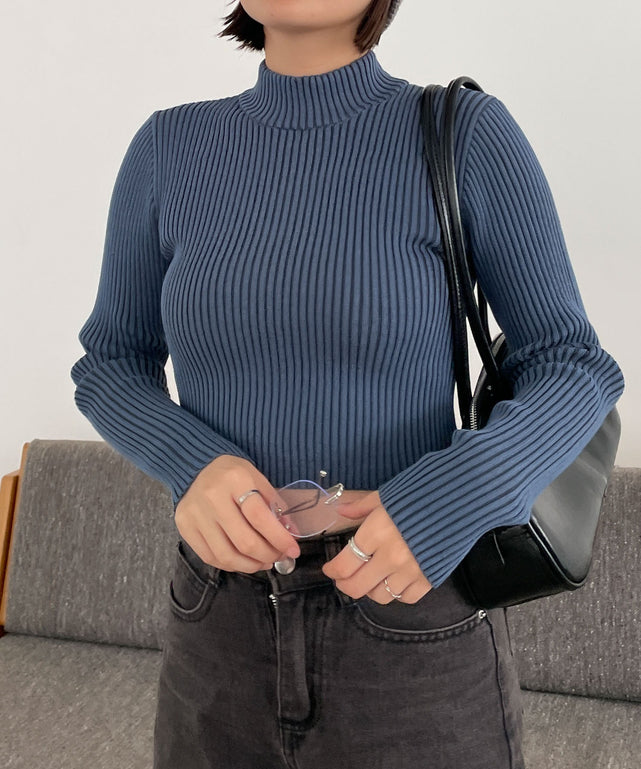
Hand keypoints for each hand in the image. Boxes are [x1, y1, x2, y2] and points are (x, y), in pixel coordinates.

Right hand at [174, 455, 299, 573]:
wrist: (196, 467)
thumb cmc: (232, 474)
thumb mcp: (257, 479)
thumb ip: (274, 505)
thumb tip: (291, 535)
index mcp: (235, 479)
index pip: (260, 517)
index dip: (279, 538)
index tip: (293, 550)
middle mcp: (212, 497)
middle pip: (244, 541)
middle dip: (268, 555)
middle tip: (279, 556)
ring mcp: (195, 515)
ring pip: (227, 555)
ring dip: (251, 565)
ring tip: (264, 562)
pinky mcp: (184, 528)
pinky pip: (211, 557)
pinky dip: (232, 564)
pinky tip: (244, 560)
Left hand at [321, 491, 432, 603]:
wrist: (462, 498)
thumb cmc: (421, 492)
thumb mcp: (386, 494)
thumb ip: (361, 506)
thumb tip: (341, 510)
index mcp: (376, 532)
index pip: (344, 564)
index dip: (332, 570)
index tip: (330, 569)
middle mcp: (391, 556)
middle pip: (358, 586)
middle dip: (345, 585)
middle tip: (343, 579)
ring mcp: (411, 571)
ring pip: (380, 596)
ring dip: (370, 590)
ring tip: (369, 578)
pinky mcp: (430, 578)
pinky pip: (407, 598)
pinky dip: (397, 593)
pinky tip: (394, 581)